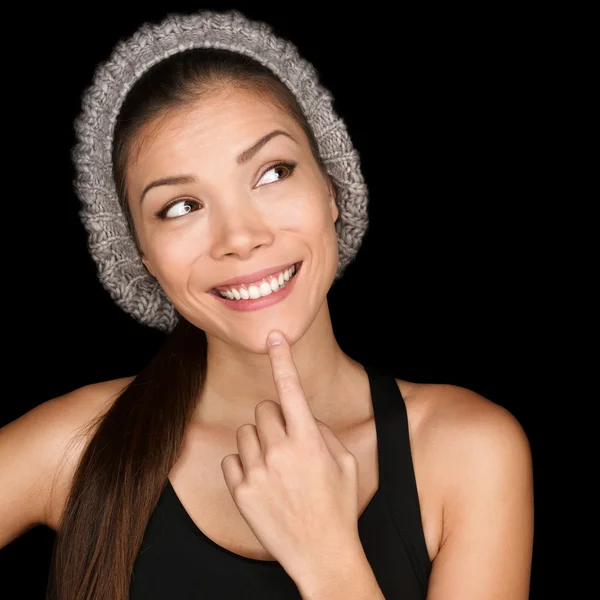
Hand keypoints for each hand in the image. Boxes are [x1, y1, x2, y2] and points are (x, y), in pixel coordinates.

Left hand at [220, 330, 360, 582]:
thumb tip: (301, 416)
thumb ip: (321, 432)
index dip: (282, 358)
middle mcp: (280, 452)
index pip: (292, 389)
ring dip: (259, 441)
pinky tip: (261, 483)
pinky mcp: (240, 491)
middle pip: (264, 409)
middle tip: (287, 443)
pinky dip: (245, 465)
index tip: (273, 336)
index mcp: (308, 441)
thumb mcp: (345, 463)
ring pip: (247, 432)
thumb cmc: (339, 507)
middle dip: (275, 419)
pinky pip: (233, 459)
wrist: (322, 555)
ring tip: (275, 467)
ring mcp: (257, 472)